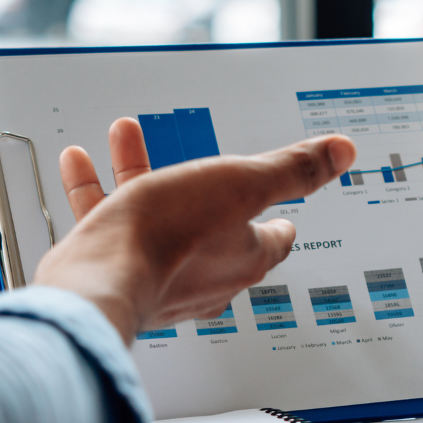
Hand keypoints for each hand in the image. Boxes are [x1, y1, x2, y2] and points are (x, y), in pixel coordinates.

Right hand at [34, 118, 355, 343]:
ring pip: (155, 219)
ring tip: (126, 141)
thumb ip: (291, 168)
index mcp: (246, 258)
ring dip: (140, 176)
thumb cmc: (172, 238)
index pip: (275, 239)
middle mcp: (207, 277)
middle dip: (199, 184)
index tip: (282, 215)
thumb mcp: (242, 183)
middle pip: (212, 224)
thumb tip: (341, 152)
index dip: (279, 221)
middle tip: (195, 167)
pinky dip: (98, 194)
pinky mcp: (118, 279)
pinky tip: (82, 165)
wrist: (100, 280)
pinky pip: (110, 229)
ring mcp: (162, 281)